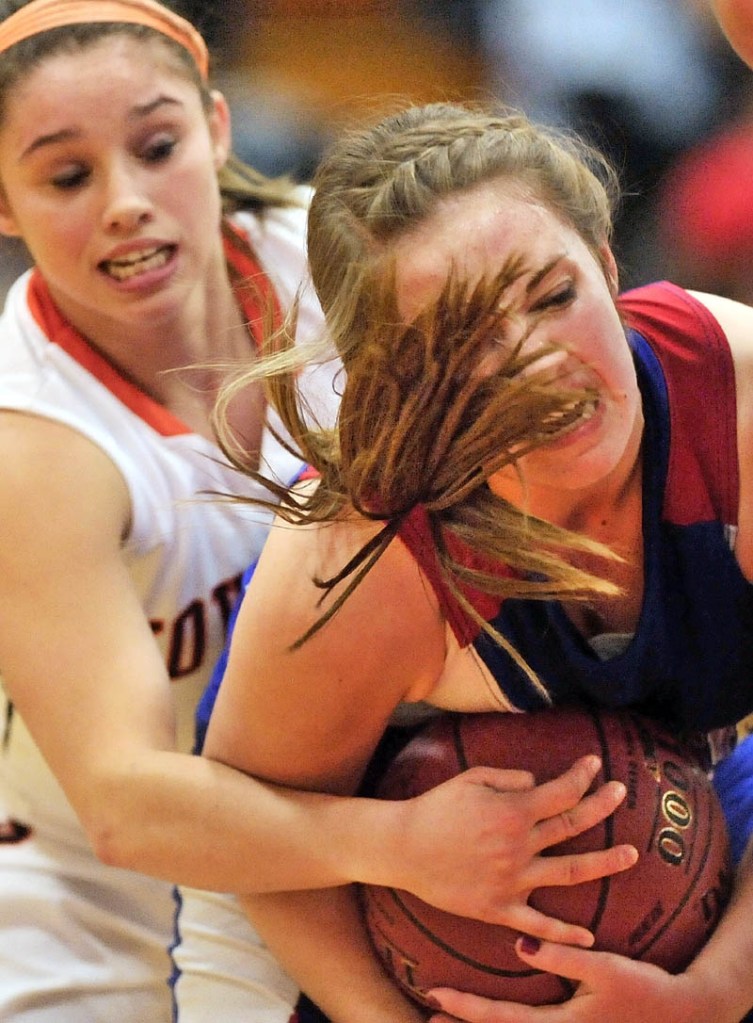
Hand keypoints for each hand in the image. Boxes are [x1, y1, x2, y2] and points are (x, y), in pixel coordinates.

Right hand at [391, 755, 636, 945]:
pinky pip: (538, 924)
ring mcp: (512, 879)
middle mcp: (519, 844)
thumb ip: (510, 777)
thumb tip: (539, 782)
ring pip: (570, 872)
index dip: (582, 776)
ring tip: (632, 855)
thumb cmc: (435, 808)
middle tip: (622, 793)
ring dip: (605, 863)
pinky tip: (588, 936)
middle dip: (602, 805)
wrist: (402, 847)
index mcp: (513, 810)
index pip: (561, 791)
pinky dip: (564, 934)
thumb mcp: (471, 778)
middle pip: (573, 824)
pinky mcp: (499, 908)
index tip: (595, 764)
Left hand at [426, 940, 716, 1022]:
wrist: (681, 1017)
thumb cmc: (644, 990)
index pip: (501, 1019)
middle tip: (427, 1014)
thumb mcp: (605, 969)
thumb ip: (562, 958)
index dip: (466, 1007)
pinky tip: (493, 1018)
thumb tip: (519, 946)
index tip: (435, 994)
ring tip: (445, 1018)